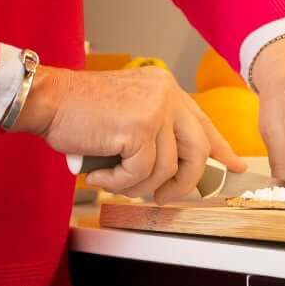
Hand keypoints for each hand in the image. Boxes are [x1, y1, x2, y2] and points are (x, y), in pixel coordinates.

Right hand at [16, 64, 248, 202]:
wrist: (47, 100)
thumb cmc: (78, 111)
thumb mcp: (128, 114)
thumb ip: (155, 132)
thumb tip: (177, 168)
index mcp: (165, 88)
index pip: (202, 122)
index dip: (221, 148)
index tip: (236, 165)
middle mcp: (166, 94)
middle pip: (197, 151)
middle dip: (183, 183)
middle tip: (164, 197)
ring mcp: (155, 110)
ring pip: (165, 169)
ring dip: (136, 185)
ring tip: (111, 179)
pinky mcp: (139, 128)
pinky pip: (140, 174)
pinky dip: (118, 183)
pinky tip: (99, 174)